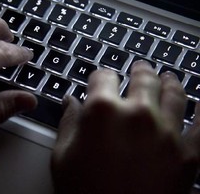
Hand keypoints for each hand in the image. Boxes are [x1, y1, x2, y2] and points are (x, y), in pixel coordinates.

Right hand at [52, 61, 199, 193]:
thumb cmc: (82, 193)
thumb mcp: (62, 156)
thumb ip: (68, 122)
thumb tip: (70, 102)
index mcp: (102, 112)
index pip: (102, 77)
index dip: (100, 77)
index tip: (100, 79)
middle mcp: (137, 114)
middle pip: (142, 78)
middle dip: (139, 70)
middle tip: (140, 67)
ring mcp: (166, 132)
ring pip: (174, 92)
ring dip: (170, 81)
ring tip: (168, 77)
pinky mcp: (188, 155)